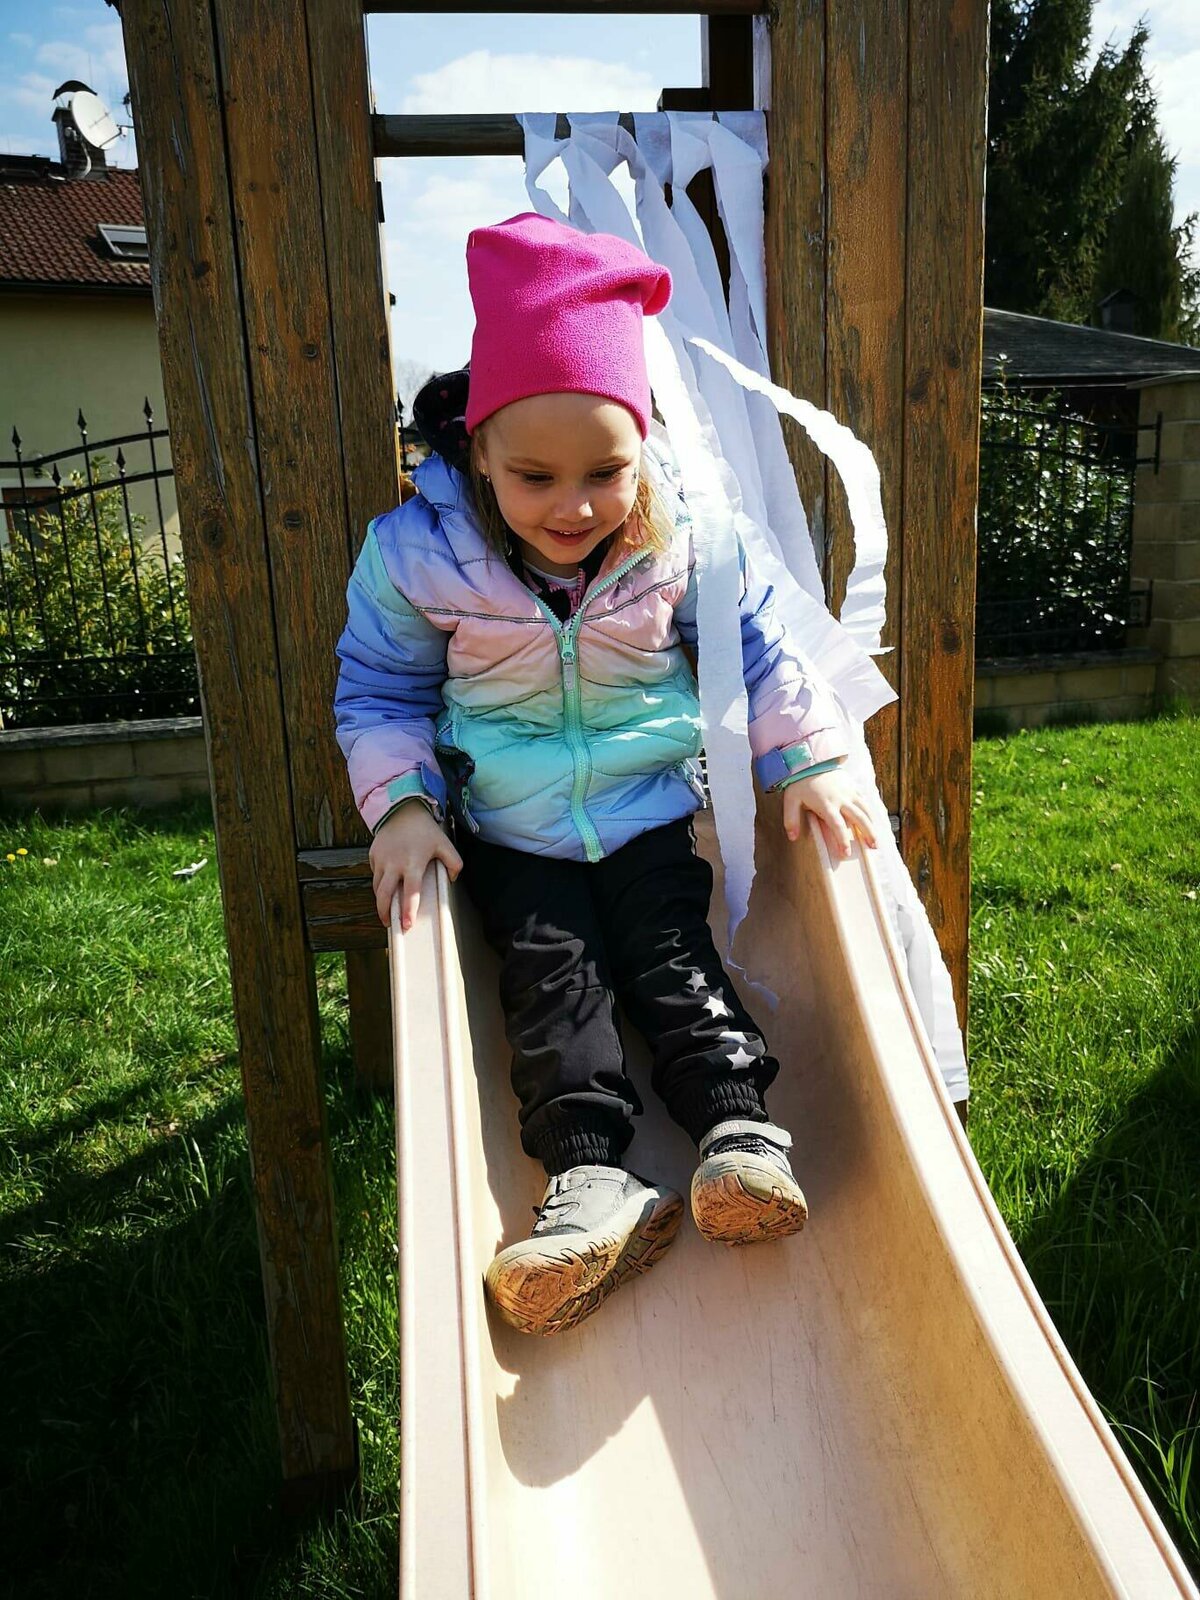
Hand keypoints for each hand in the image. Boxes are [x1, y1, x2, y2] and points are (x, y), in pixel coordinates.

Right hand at [369, 798, 462, 930]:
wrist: (401, 810)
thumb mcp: (444, 843)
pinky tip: (386, 887)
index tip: (406, 925)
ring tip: (388, 910)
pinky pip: (375, 875)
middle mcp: (394, 864)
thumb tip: (453, 879)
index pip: (411, 892)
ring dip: (381, 901)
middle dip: (385, 913)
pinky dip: (379, 883)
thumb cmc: (424, 829)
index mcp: (413, 863)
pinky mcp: (373, 855)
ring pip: (377, 888)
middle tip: (390, 924)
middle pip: (384, 895)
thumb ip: (454, 862)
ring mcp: (381, 860)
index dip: (408, 910)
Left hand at [782, 766, 877, 858]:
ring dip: (872, 824)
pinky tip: (873, 821)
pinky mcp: (852, 786)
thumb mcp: (791, 800)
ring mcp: (849, 792)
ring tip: (876, 839)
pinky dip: (870, 812)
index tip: (846, 853)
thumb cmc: (800, 782)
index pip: (837, 825)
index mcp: (826, 804)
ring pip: (865, 810)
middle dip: (867, 834)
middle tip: (873, 847)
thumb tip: (792, 837)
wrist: (811, 760)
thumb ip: (791, 819)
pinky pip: (864, 801)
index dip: (842, 840)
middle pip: (858, 818)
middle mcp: (841, 799)